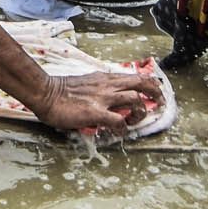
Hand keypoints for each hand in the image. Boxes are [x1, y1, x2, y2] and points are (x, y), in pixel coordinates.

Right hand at [28, 70, 163, 137]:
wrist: (46, 93)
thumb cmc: (62, 90)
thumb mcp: (87, 83)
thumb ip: (100, 88)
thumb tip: (109, 98)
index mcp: (106, 78)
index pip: (135, 76)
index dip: (150, 83)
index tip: (156, 90)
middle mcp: (108, 85)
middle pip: (142, 83)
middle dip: (156, 93)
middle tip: (161, 102)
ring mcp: (103, 98)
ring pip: (135, 100)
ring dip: (140, 112)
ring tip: (135, 120)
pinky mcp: (95, 112)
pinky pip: (118, 121)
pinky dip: (123, 128)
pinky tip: (119, 133)